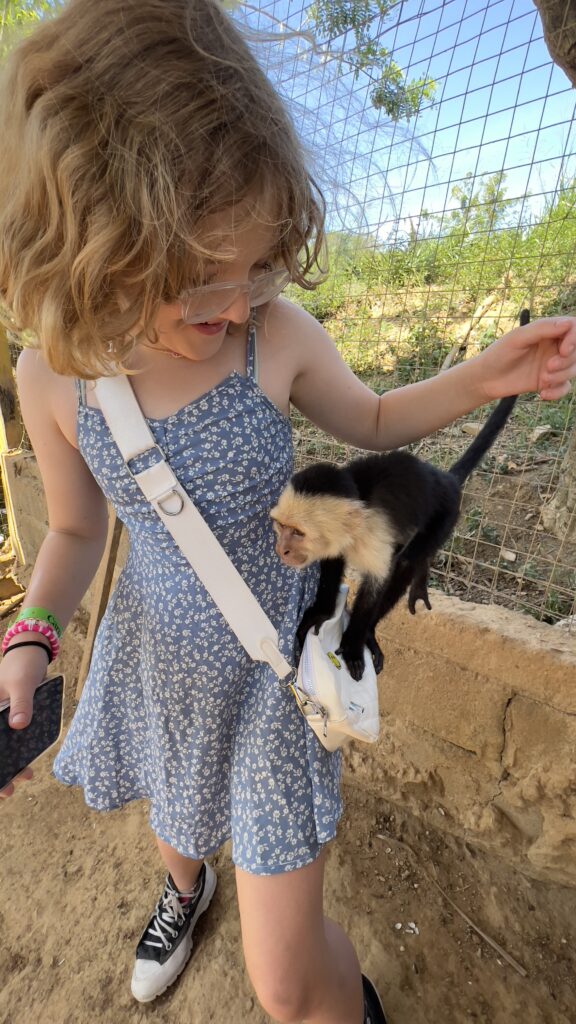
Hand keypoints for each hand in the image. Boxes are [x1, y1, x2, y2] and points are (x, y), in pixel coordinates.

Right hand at [0, 644, 48, 800]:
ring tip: (23, 777)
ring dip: (8, 765)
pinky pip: (12, 740)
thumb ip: (21, 702)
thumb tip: (19, 724)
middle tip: (7, 791)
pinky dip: (18, 753)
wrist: (32, 653)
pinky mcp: (10, 719)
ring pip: (1, 747)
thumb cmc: (22, 664)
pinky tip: (28, 765)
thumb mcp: (22, 682)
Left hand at [473, 317, 575, 401]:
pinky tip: (543, 394)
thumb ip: (543, 329)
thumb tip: (568, 323)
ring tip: (542, 380)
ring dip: (561, 376)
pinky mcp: (548, 382)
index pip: (574, 328)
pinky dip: (558, 392)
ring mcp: (552, 365)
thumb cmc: (498, 354)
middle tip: (548, 368)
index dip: (575, 339)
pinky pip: (565, 387)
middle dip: (567, 362)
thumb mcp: (518, 338)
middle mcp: (553, 347)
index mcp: (548, 331)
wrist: (485, 380)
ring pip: (573, 369)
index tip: (564, 350)